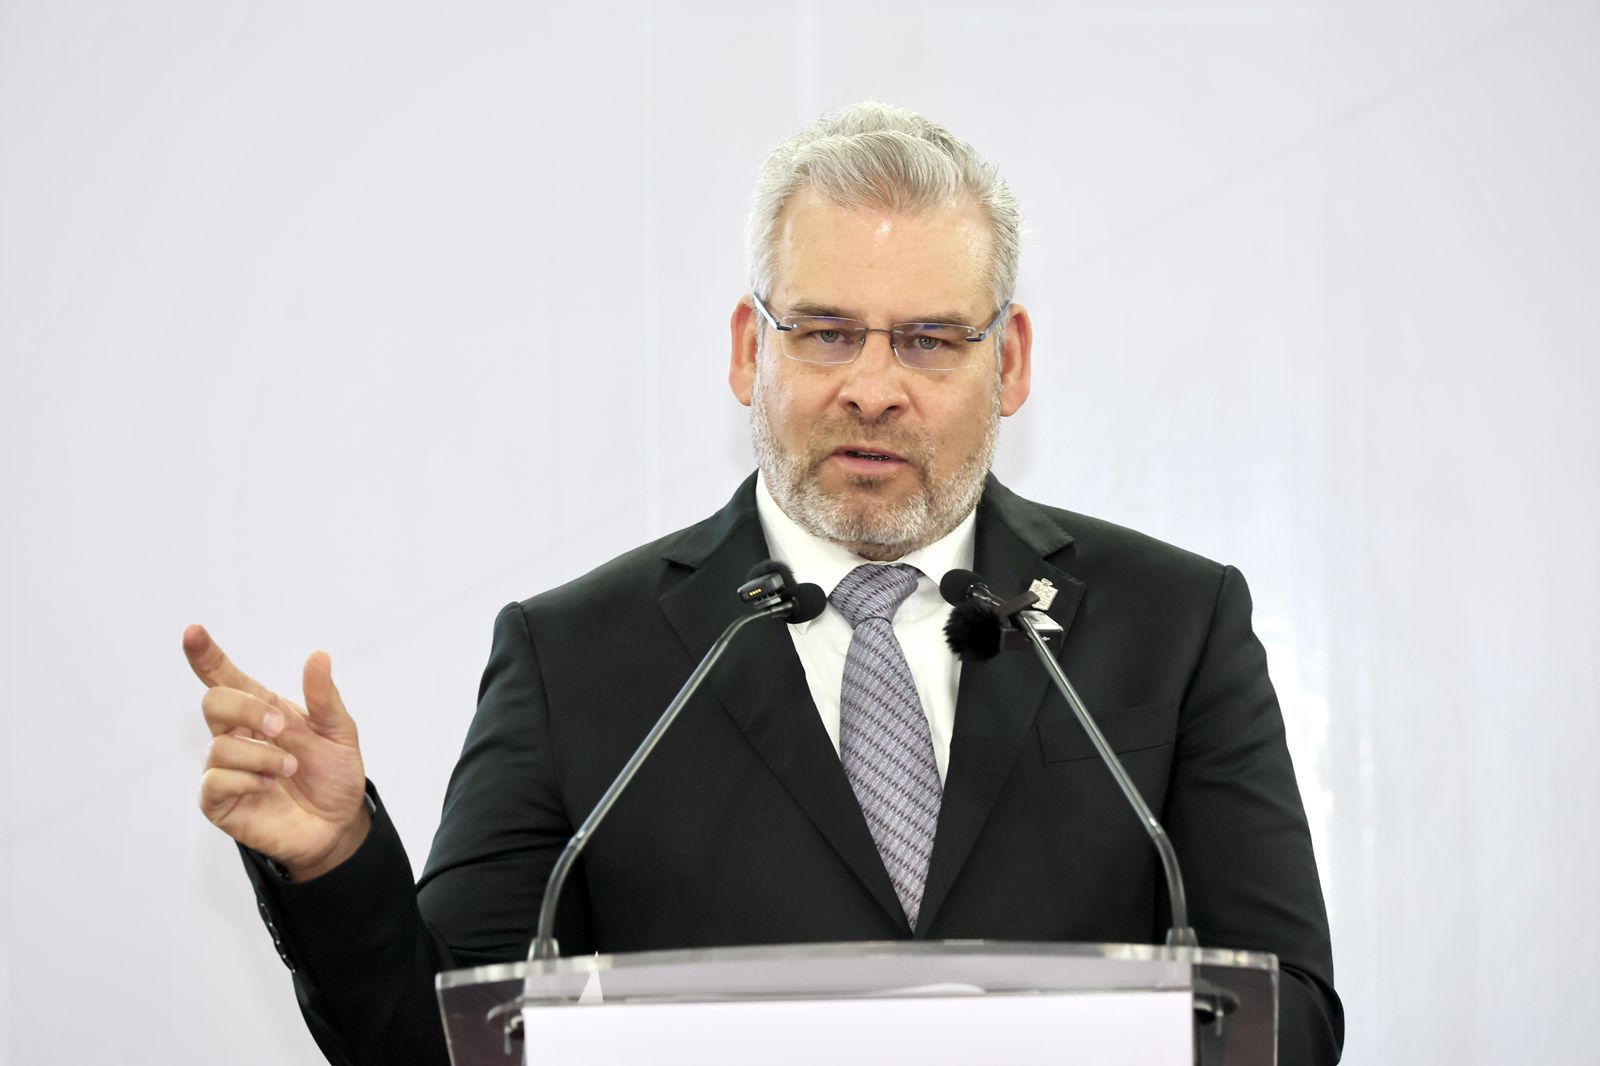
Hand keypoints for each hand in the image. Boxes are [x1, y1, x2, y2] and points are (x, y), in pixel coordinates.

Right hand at [187, 624, 370, 880]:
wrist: (338, 824)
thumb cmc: (333, 775)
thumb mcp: (339, 732)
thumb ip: (324, 697)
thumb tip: (318, 656)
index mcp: (262, 711)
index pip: (225, 678)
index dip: (206, 656)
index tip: (193, 632)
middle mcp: (237, 735)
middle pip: (214, 701)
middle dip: (249, 710)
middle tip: (281, 728)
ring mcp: (224, 768)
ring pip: (219, 746)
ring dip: (263, 755)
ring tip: (289, 769)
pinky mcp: (219, 801)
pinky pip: (215, 781)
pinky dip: (247, 780)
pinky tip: (268, 786)